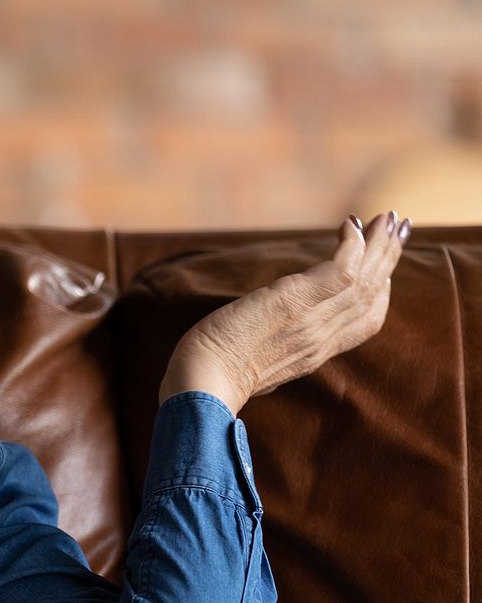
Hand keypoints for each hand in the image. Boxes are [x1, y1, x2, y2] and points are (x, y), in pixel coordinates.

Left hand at [159, 211, 408, 412]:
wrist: (201, 385)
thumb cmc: (213, 377)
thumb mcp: (255, 366)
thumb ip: (272, 350)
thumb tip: (265, 340)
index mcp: (315, 353)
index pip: (366, 323)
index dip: (381, 293)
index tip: (385, 270)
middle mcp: (323, 337)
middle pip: (372, 294)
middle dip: (389, 259)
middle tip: (400, 228)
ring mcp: (313, 319)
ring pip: (364, 278)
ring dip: (380, 244)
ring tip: (388, 217)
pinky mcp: (295, 301)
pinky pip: (341, 270)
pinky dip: (353, 245)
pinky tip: (351, 225)